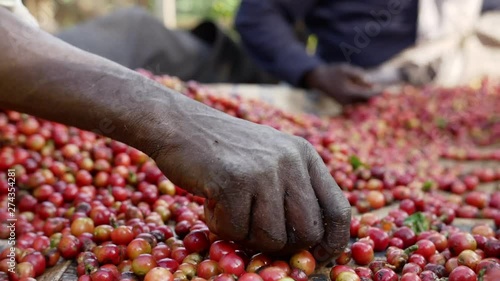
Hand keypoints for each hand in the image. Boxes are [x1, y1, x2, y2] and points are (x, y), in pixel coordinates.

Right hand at [151, 100, 350, 258]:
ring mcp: (263, 170)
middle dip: (282, 244)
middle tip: (255, 232)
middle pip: (308, 232)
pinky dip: (220, 225)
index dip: (333, 241)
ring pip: (273, 238)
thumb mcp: (270, 159)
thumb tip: (312, 243)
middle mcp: (291, 161)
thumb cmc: (225, 150)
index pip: (338, 208)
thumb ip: (293, 191)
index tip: (318, 256)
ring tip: (228, 209)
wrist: (179, 124)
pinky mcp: (234, 181)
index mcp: (304, 155)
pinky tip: (211, 201)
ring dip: (246, 235)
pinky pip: (236, 231)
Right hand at [304, 64, 379, 104]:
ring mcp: (344, 103)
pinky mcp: (342, 103)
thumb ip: (359, 76)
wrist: (318, 79)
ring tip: (373, 88)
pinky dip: (360, 97)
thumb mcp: (346, 69)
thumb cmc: (333, 71)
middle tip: (382, 89)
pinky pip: (355, 102)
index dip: (376, 92)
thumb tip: (371, 84)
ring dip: (367, 96)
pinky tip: (363, 90)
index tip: (384, 88)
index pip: (366, 95)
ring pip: (360, 102)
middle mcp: (346, 101)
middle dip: (373, 95)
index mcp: (348, 92)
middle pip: (365, 100)